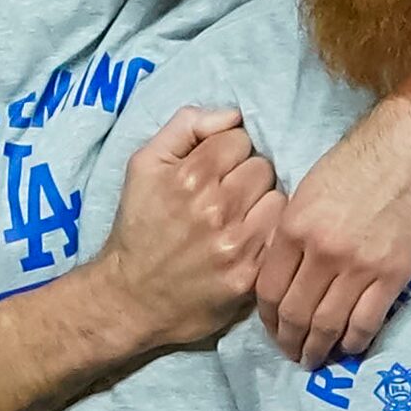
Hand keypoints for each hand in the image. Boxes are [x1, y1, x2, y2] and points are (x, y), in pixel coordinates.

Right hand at [87, 106, 283, 349]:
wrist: (130, 296)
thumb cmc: (139, 226)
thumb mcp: (144, 164)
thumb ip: (186, 126)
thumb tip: (233, 115)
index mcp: (190, 176)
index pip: (240, 139)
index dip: (227, 152)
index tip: (215, 170)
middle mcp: (216, 208)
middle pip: (262, 167)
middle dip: (247, 177)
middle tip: (228, 196)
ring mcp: (235, 244)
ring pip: (278, 200)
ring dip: (262, 206)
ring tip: (241, 219)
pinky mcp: (249, 275)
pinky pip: (280, 237)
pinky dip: (268, 236)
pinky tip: (249, 241)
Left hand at [253, 90, 410, 367]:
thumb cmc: (361, 158)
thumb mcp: (309, 189)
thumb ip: (292, 231)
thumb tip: (283, 271)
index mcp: (294, 226)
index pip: (267, 290)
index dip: (266, 319)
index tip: (272, 328)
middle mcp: (321, 251)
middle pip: (293, 314)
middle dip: (289, 342)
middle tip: (292, 354)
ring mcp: (358, 265)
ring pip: (327, 325)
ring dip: (318, 349)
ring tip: (316, 358)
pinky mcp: (393, 274)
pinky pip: (366, 322)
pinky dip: (353, 342)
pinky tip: (349, 346)